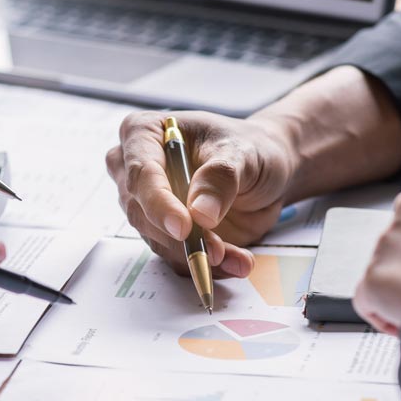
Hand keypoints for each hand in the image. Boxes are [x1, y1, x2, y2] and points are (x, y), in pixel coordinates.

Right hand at [106, 110, 297, 278]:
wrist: (265, 170)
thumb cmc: (249, 148)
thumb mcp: (243, 153)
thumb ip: (221, 177)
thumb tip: (200, 213)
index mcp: (144, 134)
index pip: (140, 173)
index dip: (159, 203)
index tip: (183, 227)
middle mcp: (136, 169)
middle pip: (142, 212)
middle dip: (180, 237)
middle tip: (217, 250)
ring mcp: (148, 204)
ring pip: (158, 240)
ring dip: (197, 255)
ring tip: (237, 258)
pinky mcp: (164, 232)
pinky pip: (176, 258)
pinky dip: (207, 266)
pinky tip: (235, 261)